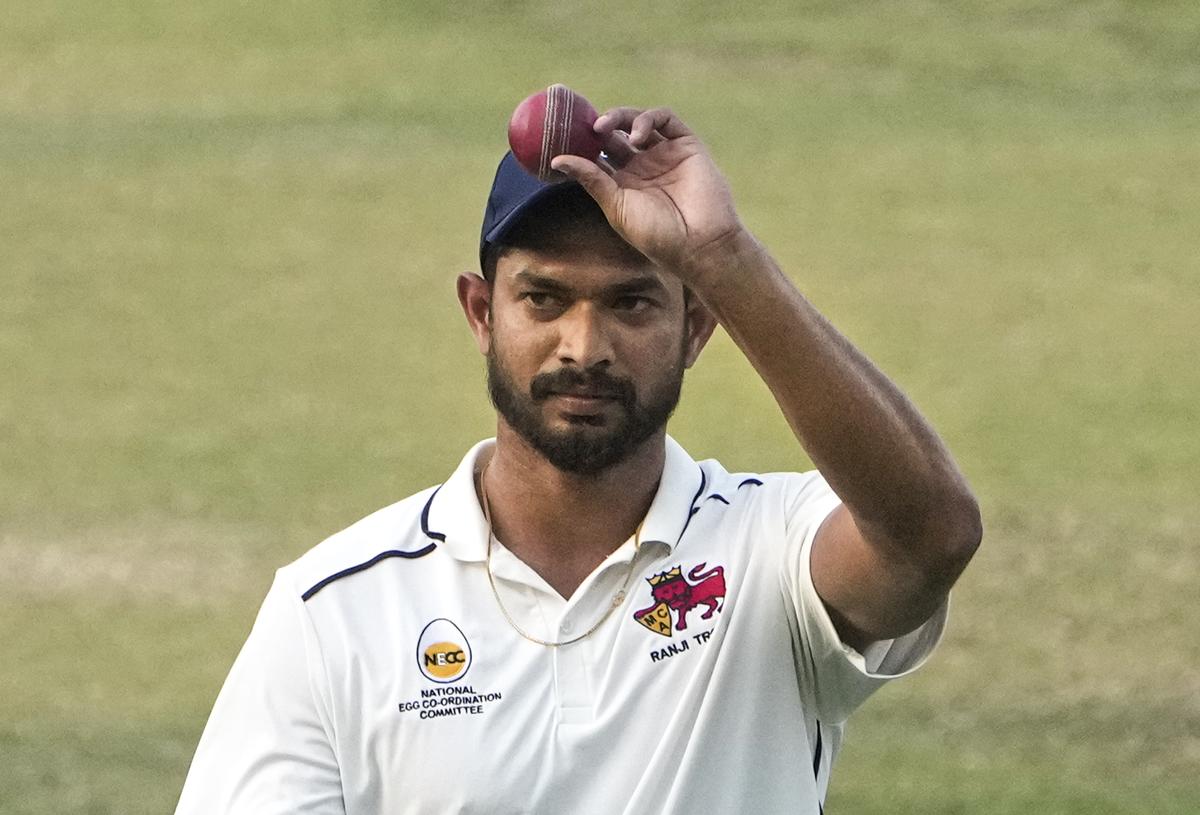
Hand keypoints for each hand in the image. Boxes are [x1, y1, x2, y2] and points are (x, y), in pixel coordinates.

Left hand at [551, 107, 747, 283]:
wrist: (700, 243)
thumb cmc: (657, 235)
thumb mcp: (616, 207)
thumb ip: (591, 179)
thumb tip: (557, 160)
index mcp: (624, 184)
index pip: (598, 155)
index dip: (582, 143)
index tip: (562, 134)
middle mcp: (643, 167)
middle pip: (615, 134)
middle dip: (597, 126)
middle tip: (583, 125)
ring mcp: (665, 154)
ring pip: (637, 121)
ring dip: (619, 117)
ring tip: (604, 128)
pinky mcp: (686, 144)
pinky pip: (666, 119)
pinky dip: (648, 118)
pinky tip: (636, 135)